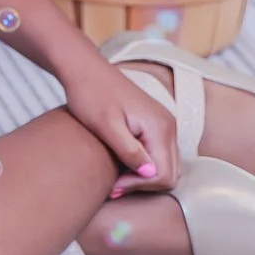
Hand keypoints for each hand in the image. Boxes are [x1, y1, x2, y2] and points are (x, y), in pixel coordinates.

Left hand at [62, 58, 179, 195]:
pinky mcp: (155, 124)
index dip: (139, 186)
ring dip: (144, 177)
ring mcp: (164, 124)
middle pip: (171, 174)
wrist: (83, 68)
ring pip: (167, 166)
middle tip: (114, 186)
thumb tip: (151, 174)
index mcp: (160, 127)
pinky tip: (120, 165)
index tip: (113, 186)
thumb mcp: (105, 125)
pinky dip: (144, 165)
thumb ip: (129, 150)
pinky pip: (159, 155)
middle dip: (143, 184)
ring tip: (115, 178)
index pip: (165, 175)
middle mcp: (169, 126)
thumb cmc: (89, 93)